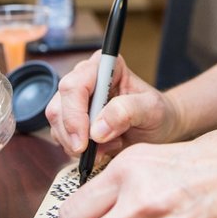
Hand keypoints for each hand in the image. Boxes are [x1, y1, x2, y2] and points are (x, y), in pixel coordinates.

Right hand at [46, 51, 182, 158]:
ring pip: (57, 123)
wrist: (159, 127)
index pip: (75, 85)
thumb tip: (97, 128)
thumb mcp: (152, 110)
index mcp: (105, 65)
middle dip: (74, 134)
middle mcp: (86, 78)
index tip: (86, 141)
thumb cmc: (158, 113)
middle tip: (97, 151)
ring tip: (110, 145)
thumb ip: (128, 111)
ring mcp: (76, 99)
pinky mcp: (72, 119)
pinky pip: (61, 137)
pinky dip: (78, 150)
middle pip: (59, 105)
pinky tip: (102, 149)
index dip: (75, 114)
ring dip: (78, 144)